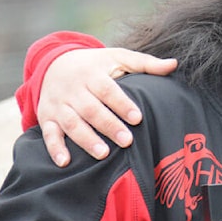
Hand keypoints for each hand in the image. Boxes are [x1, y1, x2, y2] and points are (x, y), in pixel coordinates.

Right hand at [38, 47, 176, 165]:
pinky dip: (55, 148)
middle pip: (91, 109)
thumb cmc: (95, 64)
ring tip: (103, 154)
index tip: (137, 118)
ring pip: (71, 123)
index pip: (108, 90)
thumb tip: (174, 64)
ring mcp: (58, 105)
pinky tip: (65, 162)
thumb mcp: (118, 58)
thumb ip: (145, 63)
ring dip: (86, 140)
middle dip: (109, 126)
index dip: (122, 104)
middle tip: (127, 141)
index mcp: (92, 74)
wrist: (54, 63)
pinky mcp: (47, 117)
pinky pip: (49, 134)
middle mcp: (73, 89)